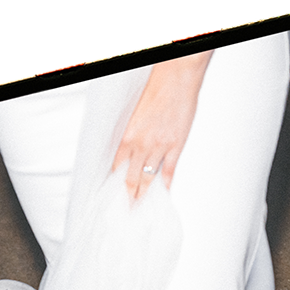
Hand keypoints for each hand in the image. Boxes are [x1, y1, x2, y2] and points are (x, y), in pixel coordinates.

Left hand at [112, 51, 211, 199]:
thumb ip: (134, 133)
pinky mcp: (176, 146)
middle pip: (131, 178)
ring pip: (148, 179)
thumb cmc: (157, 88)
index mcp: (128, 134)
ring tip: (140, 209)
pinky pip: (168, 172)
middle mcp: (141, 144)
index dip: (114, 183)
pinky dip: (165, 185)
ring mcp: (159, 147)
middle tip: (125, 210)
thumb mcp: (136, 112)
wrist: (177, 78)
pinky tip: (162, 194)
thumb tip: (131, 148)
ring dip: (143, 196)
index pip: (117, 166)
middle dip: (127, 196)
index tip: (112, 195)